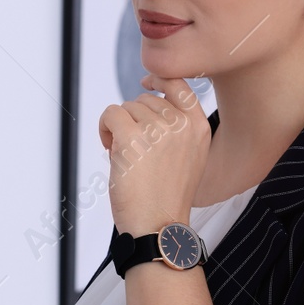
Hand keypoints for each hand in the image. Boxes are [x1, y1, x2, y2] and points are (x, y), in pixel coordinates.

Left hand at [97, 74, 210, 233]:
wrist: (158, 225)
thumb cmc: (167, 197)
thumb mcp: (189, 157)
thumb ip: (178, 128)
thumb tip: (152, 102)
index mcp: (199, 127)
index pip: (180, 85)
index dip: (159, 79)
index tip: (146, 83)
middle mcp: (181, 125)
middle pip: (145, 99)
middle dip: (133, 119)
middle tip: (134, 149)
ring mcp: (157, 130)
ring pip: (126, 107)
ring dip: (118, 127)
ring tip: (125, 155)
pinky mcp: (132, 138)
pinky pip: (111, 113)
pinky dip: (104, 127)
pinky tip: (110, 148)